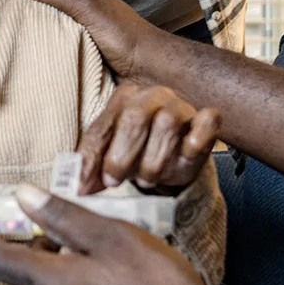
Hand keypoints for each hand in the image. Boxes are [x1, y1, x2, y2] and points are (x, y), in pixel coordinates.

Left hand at [0, 185, 232, 284]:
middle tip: (30, 220)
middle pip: (20, 276)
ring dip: (46, 266)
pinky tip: (96, 272)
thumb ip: (64, 216)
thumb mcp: (111, 237)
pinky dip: (66, 284)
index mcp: (49, 284)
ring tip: (71, 239)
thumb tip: (22, 196)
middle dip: (19, 247)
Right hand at [11, 0, 166, 82]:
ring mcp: (79, 49)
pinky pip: (55, 67)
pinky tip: (21, 76)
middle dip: (17, 27)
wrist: (151, 73)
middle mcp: (77, 25)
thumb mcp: (87, 7)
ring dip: (28, 52)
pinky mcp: (80, 72)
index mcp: (79, 4)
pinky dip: (41, 69)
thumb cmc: (124, 35)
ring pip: (46, 46)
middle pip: (42, 23)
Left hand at [78, 81, 219, 194]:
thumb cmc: (138, 154)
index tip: (88, 186)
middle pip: (134, 118)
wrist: (174, 160)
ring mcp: (181, 105)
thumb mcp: (111, 159)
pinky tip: (187, 153)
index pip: (102, 127)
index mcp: (123, 98)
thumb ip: (92, 168)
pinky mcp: (206, 119)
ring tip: (147, 179)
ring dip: (154, 160)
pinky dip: (197, 138)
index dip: (93, 158)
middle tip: (115, 182)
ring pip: (167, 125)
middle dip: (122, 157)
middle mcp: (152, 95)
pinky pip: (206, 121)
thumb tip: (76, 189)